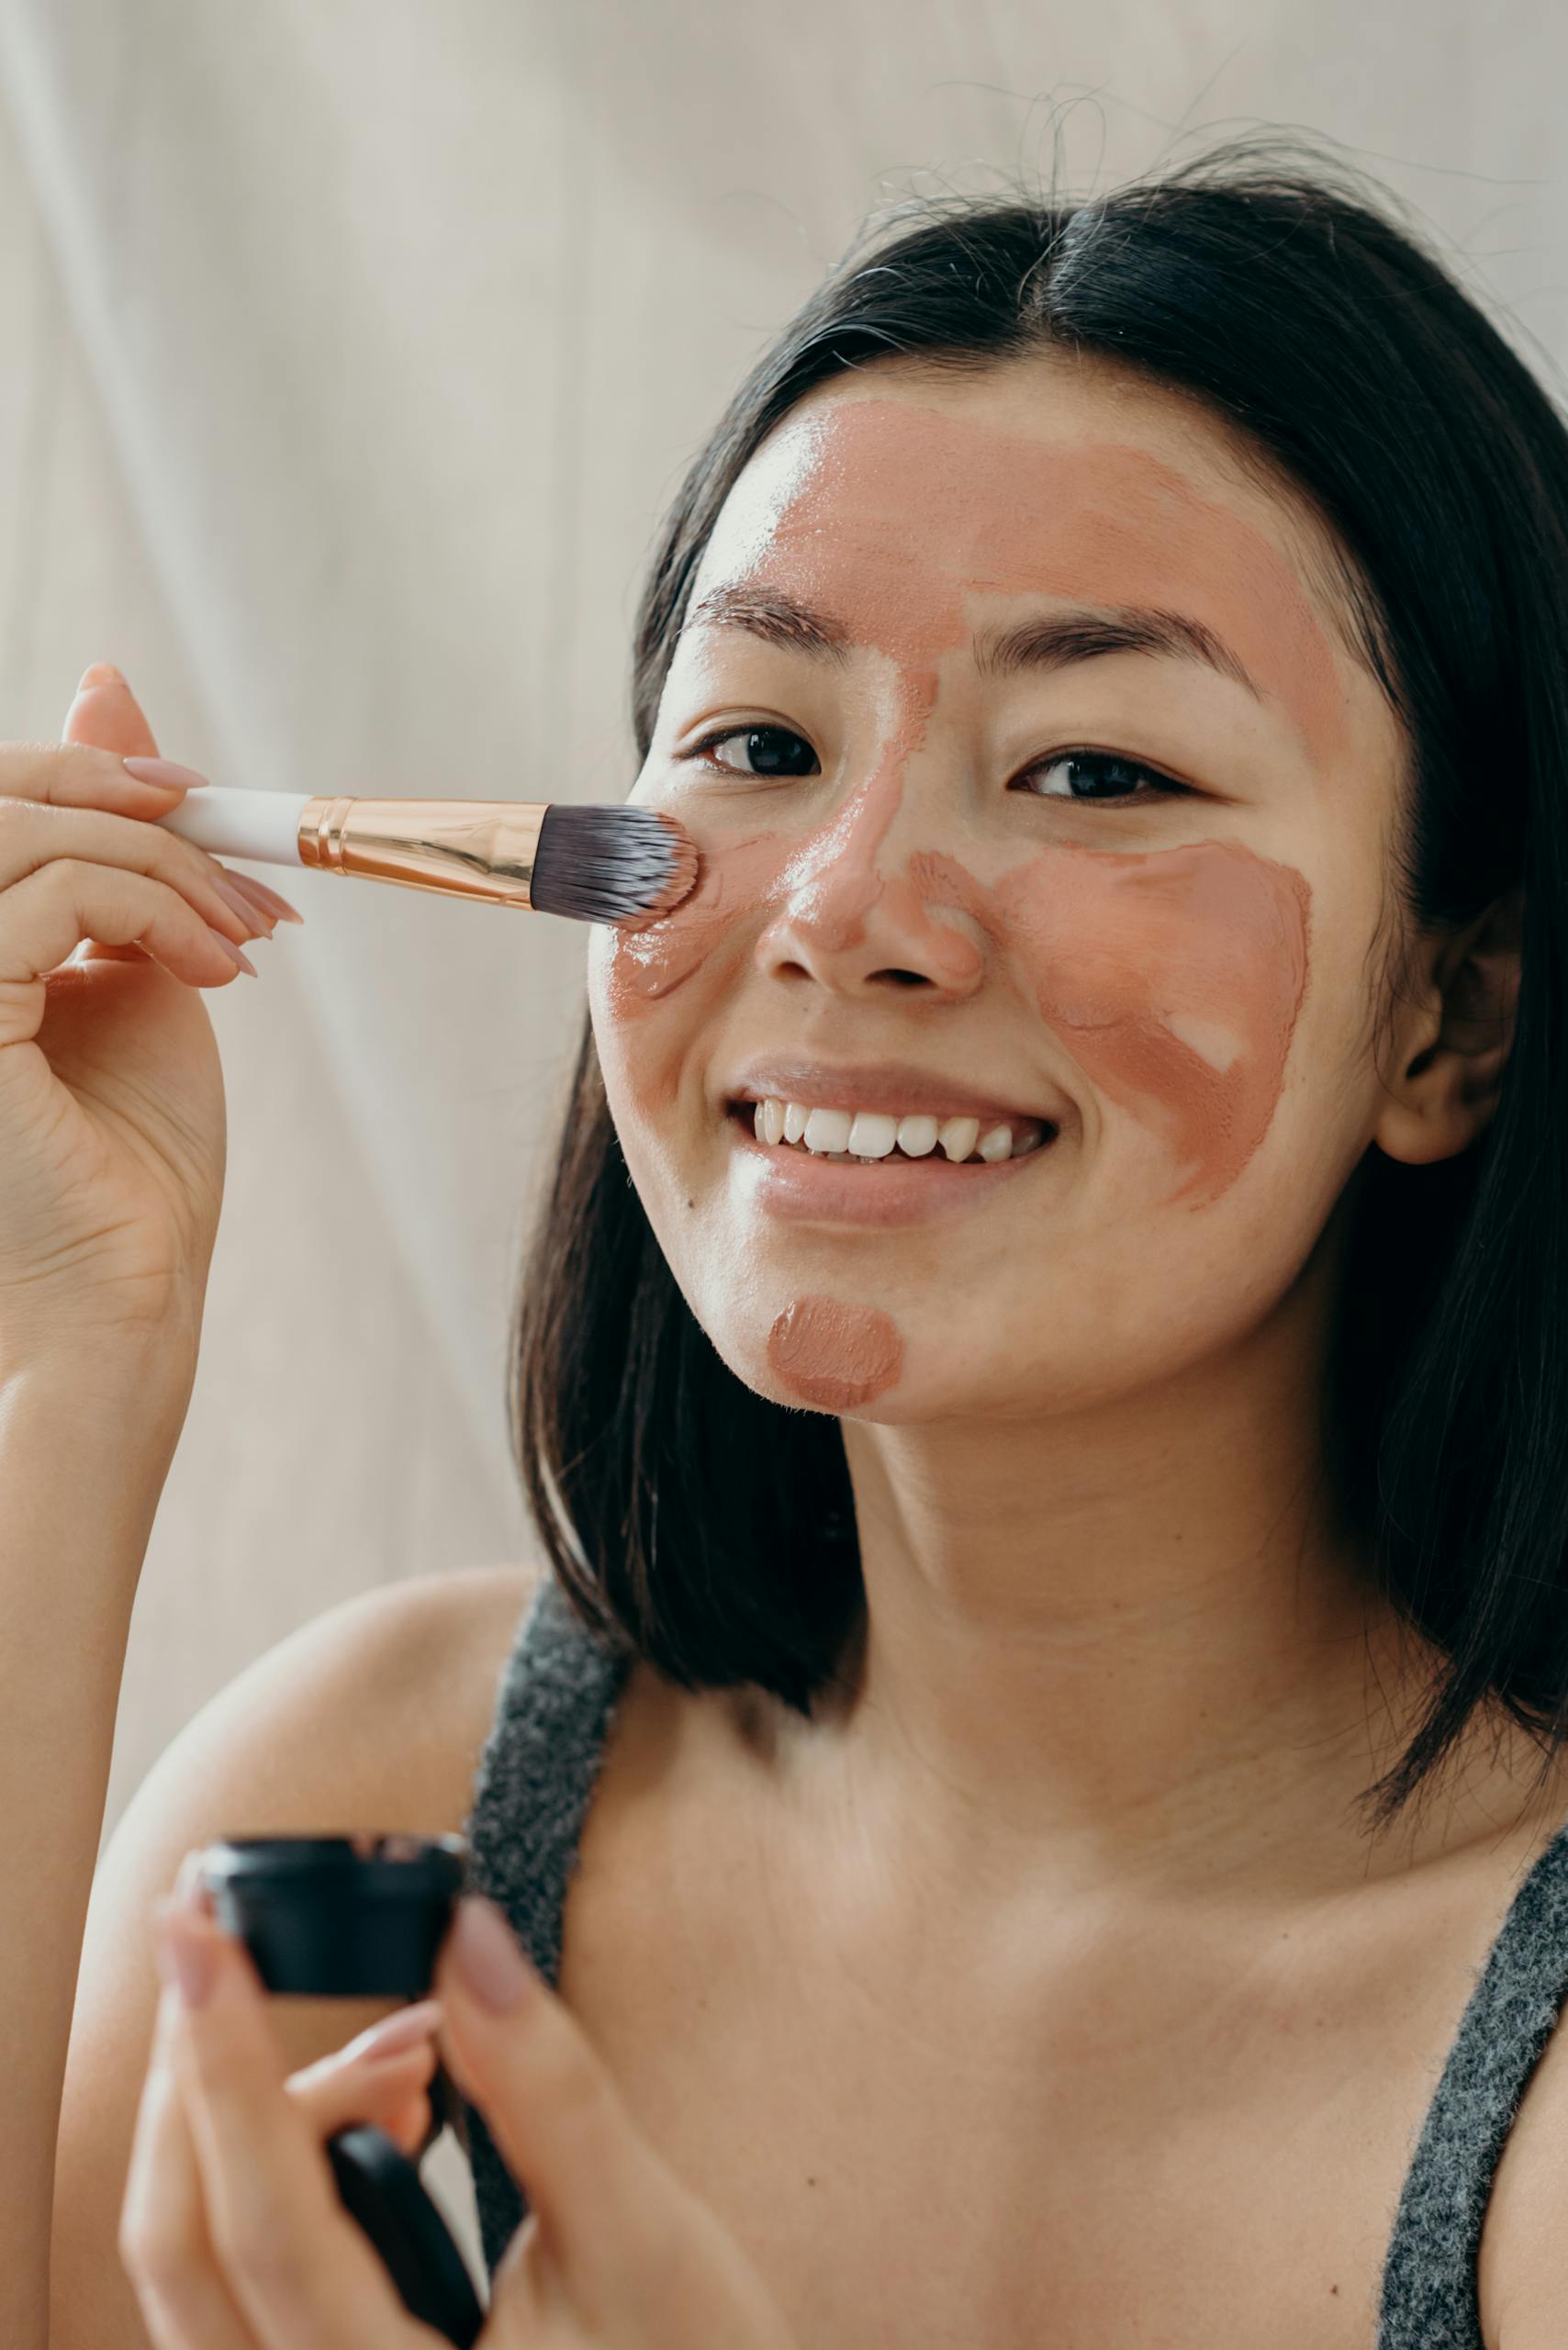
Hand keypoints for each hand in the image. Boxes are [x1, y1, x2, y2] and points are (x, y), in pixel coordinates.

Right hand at [0, 667, 296, 1367]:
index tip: (203, 802)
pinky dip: (151, 908)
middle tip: (240, 861)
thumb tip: (106, 679)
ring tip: (241, 936)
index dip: (88, 765)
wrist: (129, 1287)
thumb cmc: (130, 1155)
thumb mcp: (135, 962)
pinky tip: (212, 969)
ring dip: (161, 863)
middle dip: (131, 800)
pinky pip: (47, 895)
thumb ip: (112, 841)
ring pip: (21, 831)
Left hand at [121, 1874, 801, 2349]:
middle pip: (184, 2245)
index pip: (268, 2224)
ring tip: (401, 2054)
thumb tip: (467, 1939)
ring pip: (195, 2267)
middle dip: (208, 2078)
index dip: (224, 2063)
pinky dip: (282, 2175)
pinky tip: (389, 2118)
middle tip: (260, 1951)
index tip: (201, 1935)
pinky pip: (241, 2284)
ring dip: (248, 2125)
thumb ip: (547, 2093)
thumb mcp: (648, 2245)